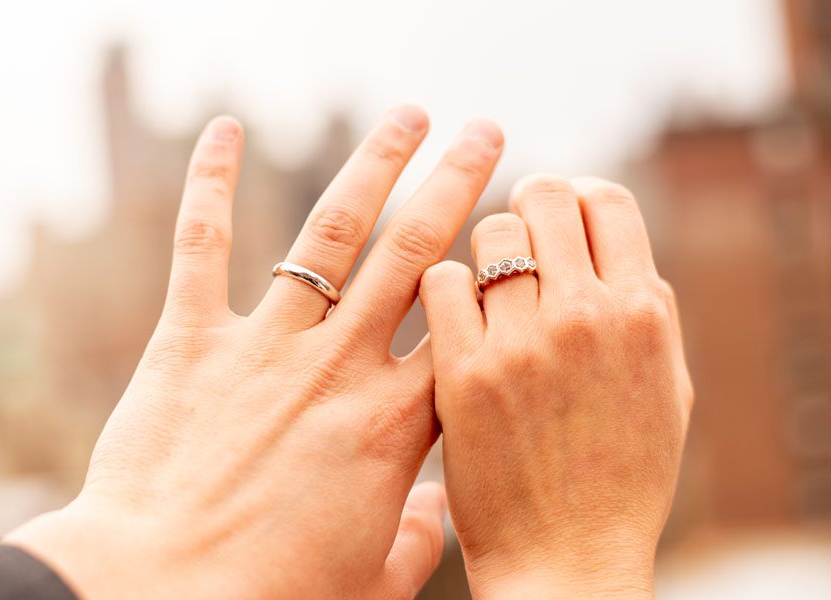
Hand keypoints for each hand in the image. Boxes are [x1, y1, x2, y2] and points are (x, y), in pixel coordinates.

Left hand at [4, 107, 503, 598]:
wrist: (160, 597)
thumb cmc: (273, 599)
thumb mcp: (371, 585)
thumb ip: (418, 542)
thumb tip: (436, 514)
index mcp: (396, 425)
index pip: (464, 326)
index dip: (491, 275)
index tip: (510, 239)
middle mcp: (339, 367)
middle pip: (416, 253)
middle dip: (459, 183)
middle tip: (488, 132)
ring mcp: (266, 346)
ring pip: (333, 233)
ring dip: (375, 164)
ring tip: (410, 115)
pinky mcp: (191, 341)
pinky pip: (203, 246)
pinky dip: (210, 182)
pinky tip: (225, 128)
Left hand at [419, 175, 692, 598]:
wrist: (568, 557)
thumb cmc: (621, 477)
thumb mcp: (665, 389)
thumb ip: (643, 309)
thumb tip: (607, 246)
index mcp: (643, 314)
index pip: (606, 200)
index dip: (578, 197)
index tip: (560, 214)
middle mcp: (585, 316)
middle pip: (542, 197)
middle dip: (528, 208)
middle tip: (517, 237)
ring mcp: (521, 342)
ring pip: (488, 233)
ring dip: (487, 251)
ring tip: (488, 287)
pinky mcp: (463, 373)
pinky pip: (441, 281)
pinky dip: (446, 289)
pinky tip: (453, 318)